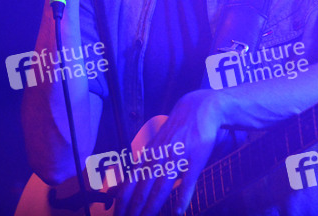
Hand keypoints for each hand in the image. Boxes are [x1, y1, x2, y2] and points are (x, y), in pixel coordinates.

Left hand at [116, 90, 224, 215]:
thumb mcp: (153, 147)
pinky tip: (178, 212)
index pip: (129, 185)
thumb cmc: (173, 133)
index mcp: (147, 157)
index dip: (121, 203)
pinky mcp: (194, 161)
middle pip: (142, 190)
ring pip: (161, 188)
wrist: (196, 110)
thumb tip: (121, 186)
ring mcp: (176, 160)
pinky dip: (182, 198)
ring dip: (152, 207)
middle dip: (134, 210)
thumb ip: (140, 168)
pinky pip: (187, 182)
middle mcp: (158, 159)